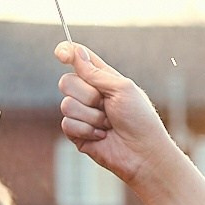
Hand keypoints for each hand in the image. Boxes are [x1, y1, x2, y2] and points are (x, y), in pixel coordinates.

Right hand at [56, 43, 194, 190]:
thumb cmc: (140, 119)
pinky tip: (102, 137)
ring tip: (109, 125)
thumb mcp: (121, 88)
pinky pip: (67, 124)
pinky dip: (87, 130)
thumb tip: (75, 51)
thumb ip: (95, 72)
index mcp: (103, 79)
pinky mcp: (78, 134)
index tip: (61, 54)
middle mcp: (90, 95)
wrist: (143, 153)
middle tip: (107, 106)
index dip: (67, 53)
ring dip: (91, 116)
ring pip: (66, 105)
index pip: (79, 59)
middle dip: (88, 95)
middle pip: (66, 82)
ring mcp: (82, 114)